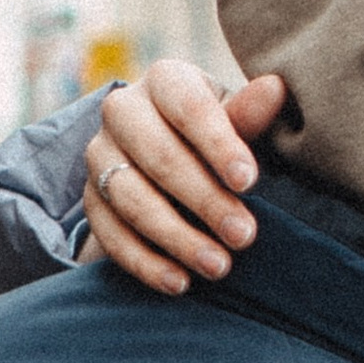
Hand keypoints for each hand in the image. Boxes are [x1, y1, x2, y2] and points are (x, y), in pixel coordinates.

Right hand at [82, 62, 286, 293]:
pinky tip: (179, 282)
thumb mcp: (239, 122)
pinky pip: (109, 233)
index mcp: (165, 79)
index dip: (218, 144)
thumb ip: (250, 115)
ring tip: (219, 267)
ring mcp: (99, 154)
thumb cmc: (220, 135)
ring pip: (131, 197)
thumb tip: (274, 88)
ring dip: (176, 237)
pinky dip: (144, 262)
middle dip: (204, 200)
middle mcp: (122, 110)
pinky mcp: (89, 197)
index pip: (187, 106)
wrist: (178, 156)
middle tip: (244, 236)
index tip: (249, 182)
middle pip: (158, 156)